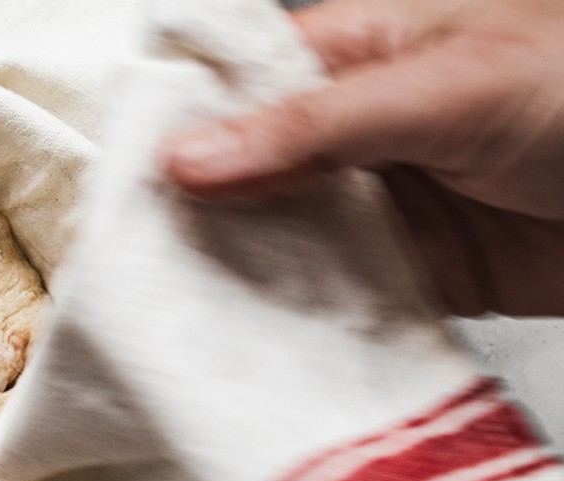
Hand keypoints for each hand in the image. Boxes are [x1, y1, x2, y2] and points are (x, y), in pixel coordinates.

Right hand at [161, 0, 563, 316]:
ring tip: (174, 313)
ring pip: (281, 244)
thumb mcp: (448, 86)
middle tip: (130, 265)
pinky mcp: (412, 277)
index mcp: (360, 53)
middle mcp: (358, 134)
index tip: (118, 182)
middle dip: (192, 218)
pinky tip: (254, 341)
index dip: (177, 128)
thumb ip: (317, 127)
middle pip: (247, 174)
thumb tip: (194, 157)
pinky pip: (334, 302)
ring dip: (237, 277)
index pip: (240, 85)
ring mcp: (383, 209)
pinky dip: (296, 324)